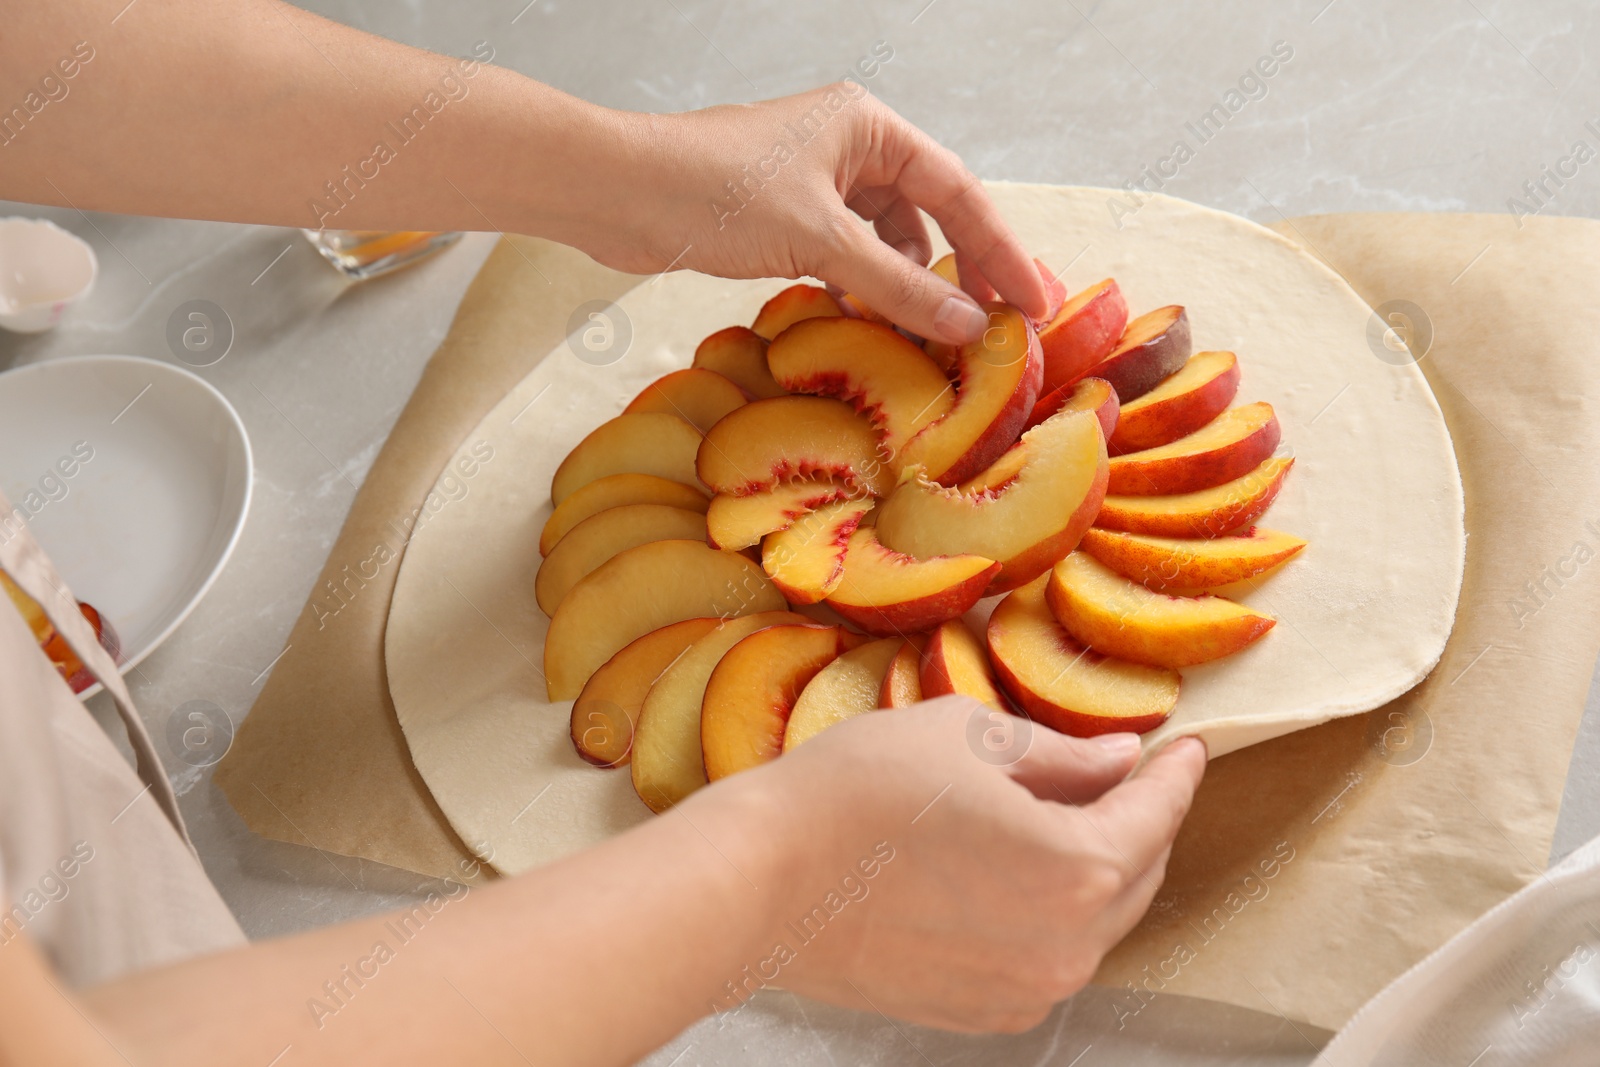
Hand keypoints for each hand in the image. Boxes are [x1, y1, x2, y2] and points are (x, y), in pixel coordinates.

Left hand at [580, 85, 1049, 343]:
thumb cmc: (714, 192)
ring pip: (885, 242)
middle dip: (959, 273)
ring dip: (907, 289)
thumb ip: (899, 286)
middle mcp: (849, 148)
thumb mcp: (820, 241)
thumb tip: (970, 325)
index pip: (958, 191)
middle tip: (994, 332)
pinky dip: (862, 292)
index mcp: (869, 127)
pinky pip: (846, 257)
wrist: (618, 193)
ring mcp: (816, 183)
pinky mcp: (784, 218)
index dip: (1000, 251)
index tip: (1033, 304)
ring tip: (932, 341)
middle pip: (928, 216)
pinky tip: (871, 327)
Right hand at [721, 697, 1205, 1032]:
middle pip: (1137, 874)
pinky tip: (1016, 873)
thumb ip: (1059, 756)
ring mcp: (1025, 991)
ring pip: (1094, 922)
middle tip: (1128, 775)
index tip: (1184, 748)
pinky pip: (1046, 957)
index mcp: (1077, 868)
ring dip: (1094, 870)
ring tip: (1064, 818)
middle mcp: (1067, 946)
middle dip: (1140, 820)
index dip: (1175, 773)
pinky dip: (1051, 914)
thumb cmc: (854, 796)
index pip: (1156, 814)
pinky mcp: (980, 1012)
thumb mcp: (967, 738)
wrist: (758, 885)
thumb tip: (1115, 761)